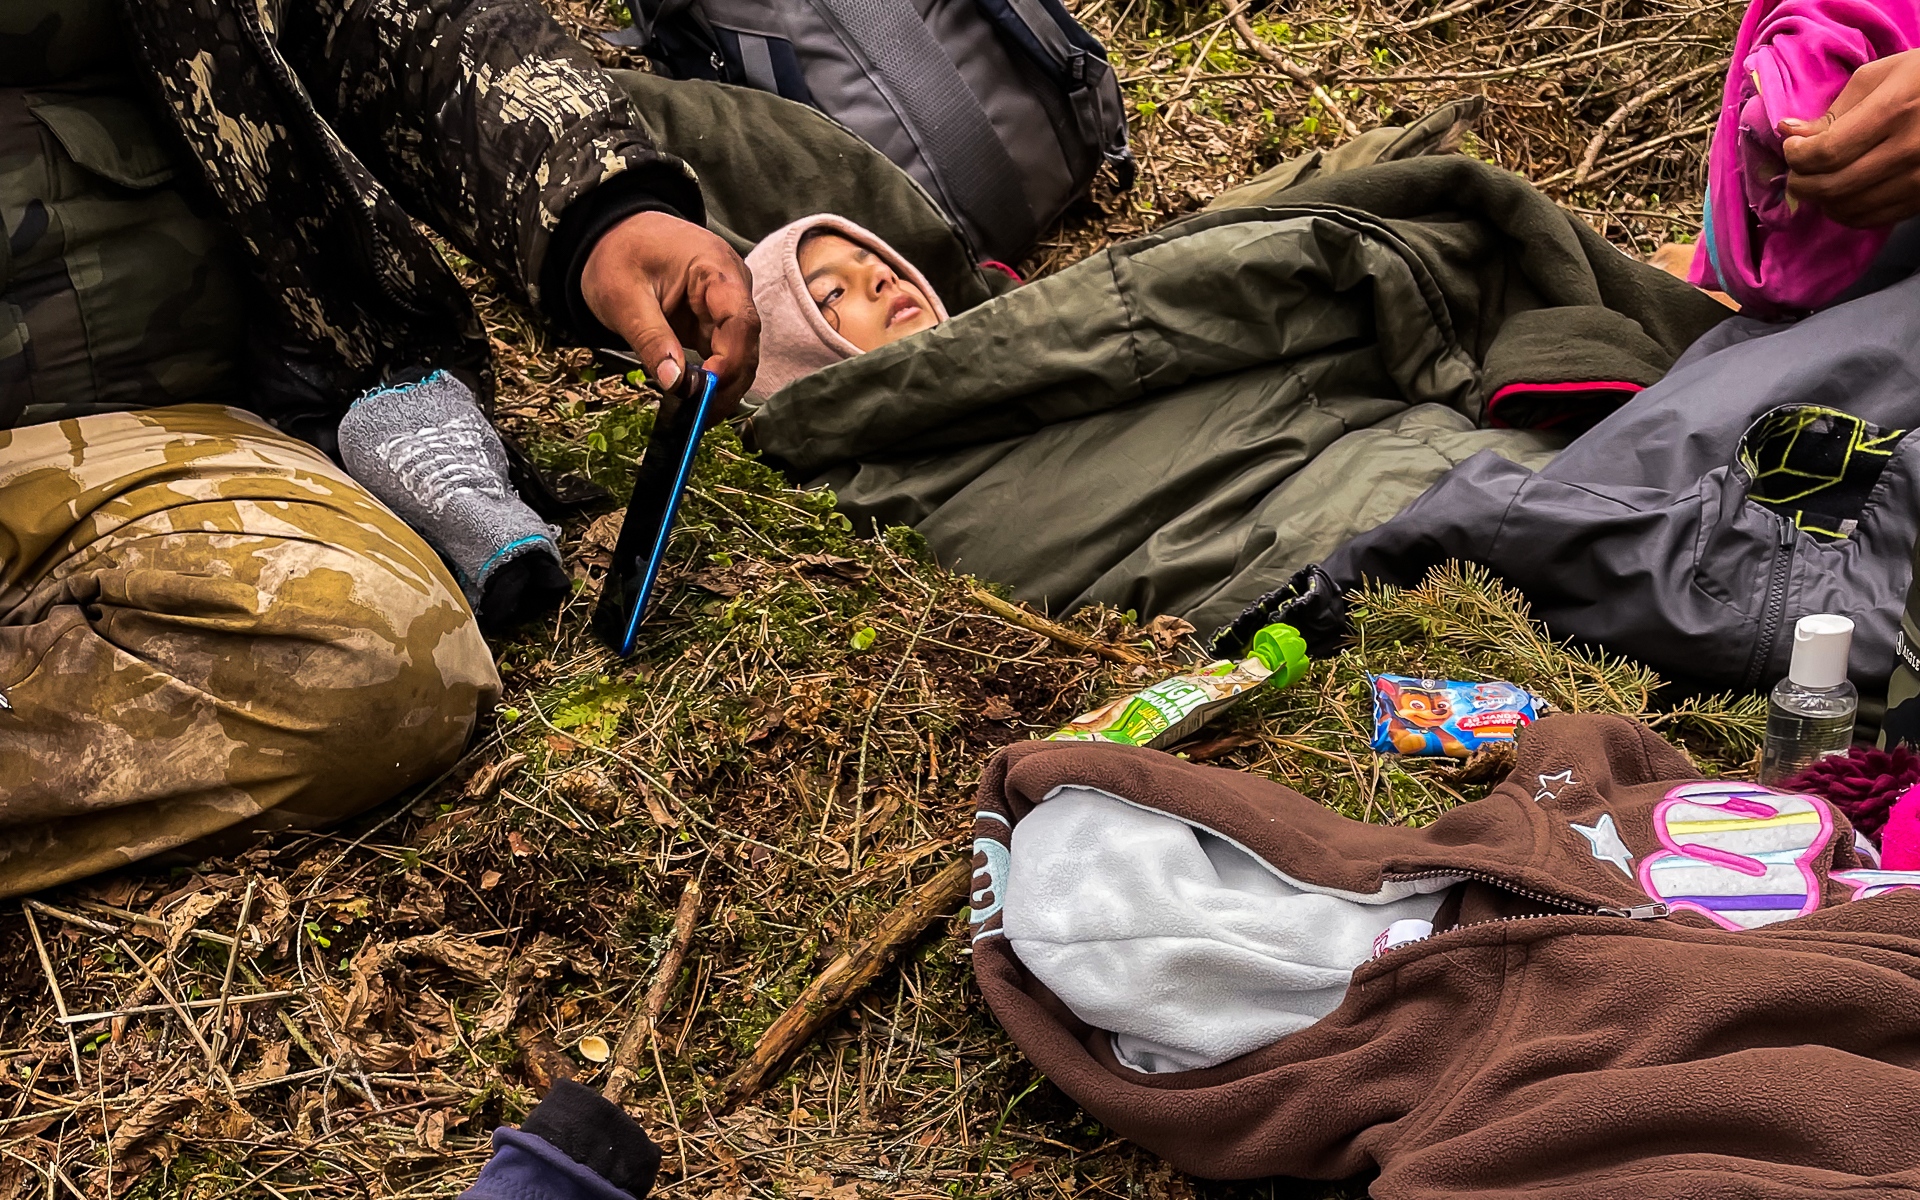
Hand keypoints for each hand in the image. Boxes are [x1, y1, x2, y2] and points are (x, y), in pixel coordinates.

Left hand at [579, 211, 760, 412]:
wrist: (612, 233)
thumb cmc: (618, 254)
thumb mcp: (623, 298)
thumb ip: (651, 339)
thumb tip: (676, 383)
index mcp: (714, 268)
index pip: (740, 321)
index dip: (731, 361)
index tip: (705, 392)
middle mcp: (732, 285)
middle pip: (746, 343)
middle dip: (727, 384)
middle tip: (700, 418)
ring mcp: (726, 303)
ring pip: (739, 354)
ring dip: (721, 386)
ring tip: (696, 414)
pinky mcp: (715, 319)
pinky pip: (723, 352)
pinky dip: (712, 377)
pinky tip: (696, 398)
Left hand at [1783, 49, 1919, 227]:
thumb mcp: (1880, 77)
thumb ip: (1834, 111)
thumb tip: (1788, 132)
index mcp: (1895, 111)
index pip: (1826, 152)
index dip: (1797, 155)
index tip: (1792, 146)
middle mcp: (1909, 149)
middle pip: (1832, 186)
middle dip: (1800, 182)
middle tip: (1797, 170)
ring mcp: (1919, 178)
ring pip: (1847, 208)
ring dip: (1820, 200)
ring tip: (1816, 181)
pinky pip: (1870, 219)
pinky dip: (1845, 211)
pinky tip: (1841, 195)